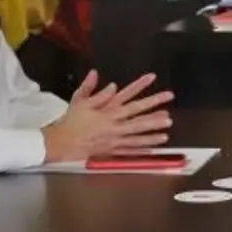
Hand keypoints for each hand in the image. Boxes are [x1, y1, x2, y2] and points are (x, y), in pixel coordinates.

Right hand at [43, 71, 174, 161]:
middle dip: (155, 116)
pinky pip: (129, 151)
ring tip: (166, 133)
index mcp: (107, 112)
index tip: (155, 82)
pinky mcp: (111, 151)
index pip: (130, 100)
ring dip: (152, 135)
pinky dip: (141, 150)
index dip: (144, 91)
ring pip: (137, 138)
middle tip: (169, 115)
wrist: (62, 142)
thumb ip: (92, 89)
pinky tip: (152, 149)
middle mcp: (114, 126)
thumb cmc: (70, 121)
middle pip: (138, 120)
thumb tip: (105, 80)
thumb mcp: (79, 101)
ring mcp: (114, 140)